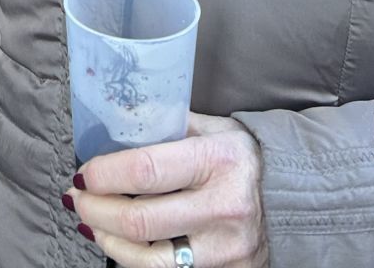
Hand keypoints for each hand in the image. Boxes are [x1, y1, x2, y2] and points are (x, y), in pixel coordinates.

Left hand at [67, 113, 267, 267]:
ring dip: (108, 241)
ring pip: (148, 258)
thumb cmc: (242, 158)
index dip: (104, 174)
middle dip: (95, 210)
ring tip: (92, 224)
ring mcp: (227, 248)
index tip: (83, 173)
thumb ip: (167, 124)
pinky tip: (121, 244)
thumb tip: (112, 120)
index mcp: (218, 160)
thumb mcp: (212, 129)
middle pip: (139, 221)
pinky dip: (135, 260)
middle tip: (78, 198)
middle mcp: (225, 207)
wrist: (296, 198)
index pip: (145, 170)